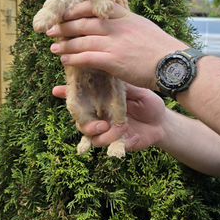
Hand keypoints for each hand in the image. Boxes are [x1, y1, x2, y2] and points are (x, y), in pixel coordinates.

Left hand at [46, 1, 187, 90]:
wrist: (173, 64)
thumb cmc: (162, 50)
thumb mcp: (144, 27)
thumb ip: (127, 24)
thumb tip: (115, 23)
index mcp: (124, 16)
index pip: (93, 7)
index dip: (75, 11)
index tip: (65, 14)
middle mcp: (117, 26)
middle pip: (83, 23)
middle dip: (64, 27)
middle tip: (51, 30)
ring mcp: (114, 43)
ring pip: (82, 40)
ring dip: (65, 44)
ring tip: (53, 48)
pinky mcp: (113, 60)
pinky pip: (87, 57)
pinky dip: (74, 58)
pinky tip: (66, 60)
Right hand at [52, 83, 167, 151]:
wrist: (163, 123)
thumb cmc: (149, 103)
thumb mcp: (137, 91)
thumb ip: (121, 87)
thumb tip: (108, 75)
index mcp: (101, 100)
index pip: (80, 96)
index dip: (66, 94)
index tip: (56, 90)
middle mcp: (99, 115)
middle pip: (78, 118)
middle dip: (81, 119)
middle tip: (96, 120)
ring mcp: (105, 130)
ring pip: (88, 134)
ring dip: (96, 132)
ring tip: (107, 126)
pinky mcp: (114, 142)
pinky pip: (104, 144)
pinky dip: (110, 139)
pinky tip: (121, 134)